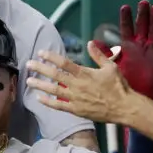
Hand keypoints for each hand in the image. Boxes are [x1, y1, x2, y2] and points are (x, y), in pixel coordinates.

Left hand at [25, 1, 152, 122]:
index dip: (51, 57)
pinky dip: (48, 102)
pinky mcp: (76, 110)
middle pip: (55, 75)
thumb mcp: (111, 67)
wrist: (124, 107)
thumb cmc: (118, 86)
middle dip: (40, 69)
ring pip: (53, 90)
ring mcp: (75, 98)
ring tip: (28, 81)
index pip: (64, 63)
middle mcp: (77, 85)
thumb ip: (98, 55)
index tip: (41, 53)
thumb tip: (89, 43)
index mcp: (85, 73)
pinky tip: (38, 98)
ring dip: (40, 85)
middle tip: (28, 64)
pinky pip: (59, 106)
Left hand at [92, 1, 152, 100]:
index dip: (126, 18)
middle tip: (143, 3)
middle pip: (142, 26)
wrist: (139, 96)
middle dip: (143, 15)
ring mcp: (152, 49)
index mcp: (129, 47)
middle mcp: (141, 46)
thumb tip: (92, 43)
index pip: (127, 29)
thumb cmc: (125, 82)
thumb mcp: (113, 66)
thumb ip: (104, 53)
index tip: (125, 7)